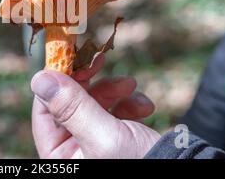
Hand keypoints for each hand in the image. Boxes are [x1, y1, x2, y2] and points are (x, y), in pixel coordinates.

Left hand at [31, 53, 160, 158]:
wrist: (185, 169)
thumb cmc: (140, 164)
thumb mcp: (103, 135)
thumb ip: (71, 107)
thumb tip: (39, 79)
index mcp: (60, 156)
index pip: (43, 110)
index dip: (55, 81)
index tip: (71, 57)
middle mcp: (73, 151)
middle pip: (68, 102)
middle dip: (88, 81)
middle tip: (99, 60)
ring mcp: (94, 144)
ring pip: (93, 102)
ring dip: (113, 89)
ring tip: (130, 86)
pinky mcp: (116, 138)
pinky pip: (114, 111)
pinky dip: (129, 103)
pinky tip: (145, 107)